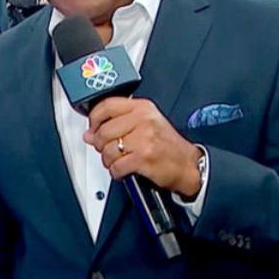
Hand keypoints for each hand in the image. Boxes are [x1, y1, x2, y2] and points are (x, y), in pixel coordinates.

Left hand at [84, 97, 202, 198]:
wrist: (189, 165)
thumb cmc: (168, 145)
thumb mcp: (146, 124)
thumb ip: (117, 124)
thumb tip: (90, 134)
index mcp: (142, 108)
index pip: (107, 106)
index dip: (94, 119)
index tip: (93, 128)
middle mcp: (143, 120)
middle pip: (103, 130)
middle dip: (100, 144)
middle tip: (106, 149)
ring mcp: (144, 138)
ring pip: (107, 150)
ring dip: (108, 160)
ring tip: (117, 161)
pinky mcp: (143, 158)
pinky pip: (116, 166)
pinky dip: (116, 172)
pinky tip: (123, 170)